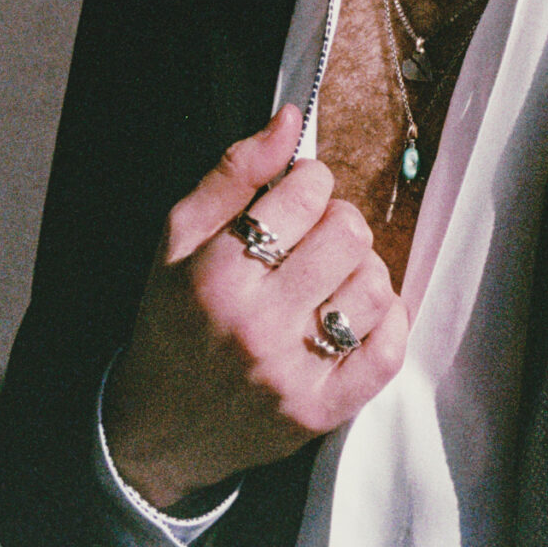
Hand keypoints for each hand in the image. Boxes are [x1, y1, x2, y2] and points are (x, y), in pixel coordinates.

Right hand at [102, 106, 409, 509]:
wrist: (159, 428)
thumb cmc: (172, 320)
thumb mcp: (178, 238)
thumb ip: (234, 172)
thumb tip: (290, 118)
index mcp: (216, 274)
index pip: (305, 194)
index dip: (310, 181)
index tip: (299, 194)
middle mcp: (255, 325)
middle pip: (348, 234)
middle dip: (338, 220)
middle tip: (316, 235)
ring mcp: (291, 374)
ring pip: (375, 286)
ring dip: (362, 269)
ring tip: (332, 276)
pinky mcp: (320, 412)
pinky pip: (387, 352)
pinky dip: (387, 321)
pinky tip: (357, 313)